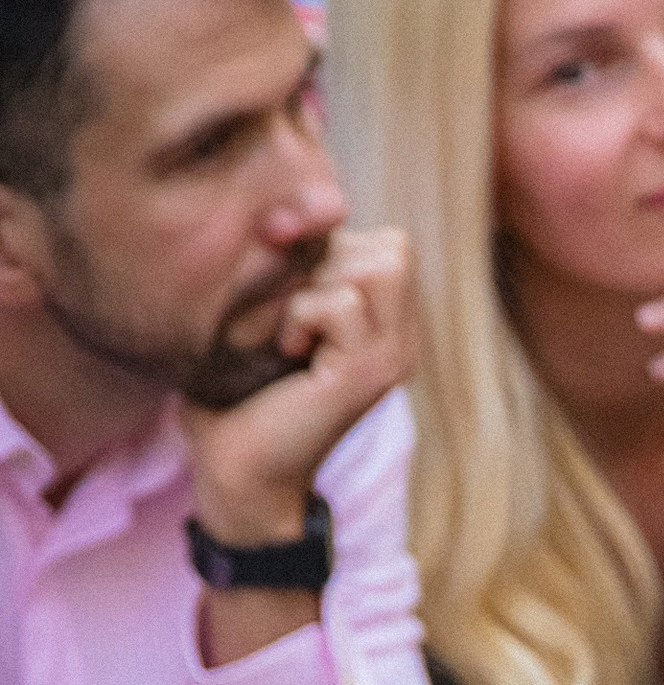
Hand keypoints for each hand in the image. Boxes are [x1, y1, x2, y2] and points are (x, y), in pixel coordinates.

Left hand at [183, 229, 420, 543]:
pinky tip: (286, 350)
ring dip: (315, 286)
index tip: (293, 289)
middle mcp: (403, 342)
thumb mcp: (274, 311)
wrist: (238, 469)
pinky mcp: (367, 376)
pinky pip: (342, 303)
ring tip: (290, 329)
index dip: (337, 246)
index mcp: (389, 326)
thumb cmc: (242, 391)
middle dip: (330, 262)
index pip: (390, 244)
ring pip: (377, 267)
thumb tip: (285, 215)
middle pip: (394, 248)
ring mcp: (393, 359)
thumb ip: (294, 266)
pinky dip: (300, 315)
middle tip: (292, 310)